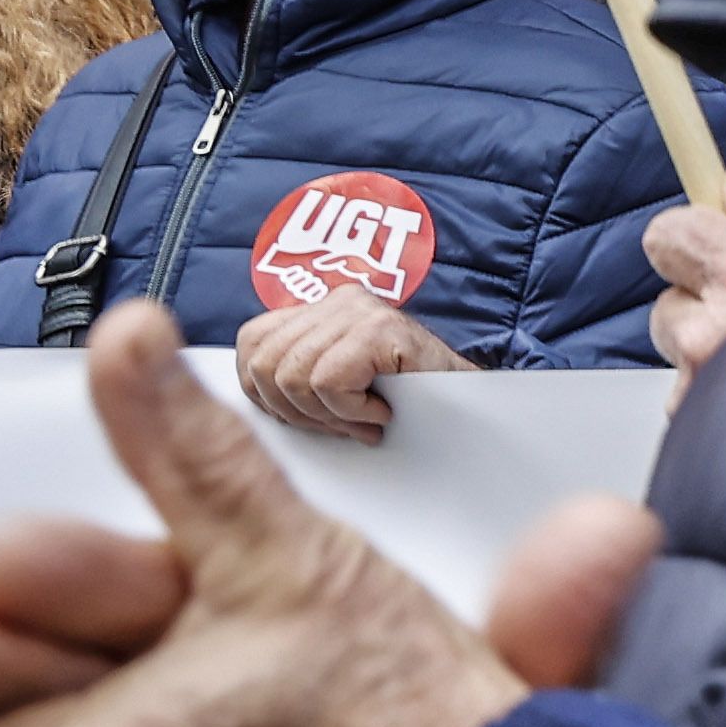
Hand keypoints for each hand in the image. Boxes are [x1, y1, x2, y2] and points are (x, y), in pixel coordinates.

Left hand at [231, 294, 469, 442]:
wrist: (476, 406)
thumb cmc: (408, 400)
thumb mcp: (339, 382)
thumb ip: (297, 374)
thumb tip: (249, 395)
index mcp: (321, 307)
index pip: (251, 343)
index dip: (261, 392)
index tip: (300, 418)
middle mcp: (338, 299)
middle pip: (264, 364)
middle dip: (294, 412)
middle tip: (338, 427)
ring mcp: (360, 311)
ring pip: (291, 377)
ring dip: (327, 416)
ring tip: (363, 421)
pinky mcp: (380, 329)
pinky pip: (329, 383)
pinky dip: (351, 412)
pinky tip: (381, 414)